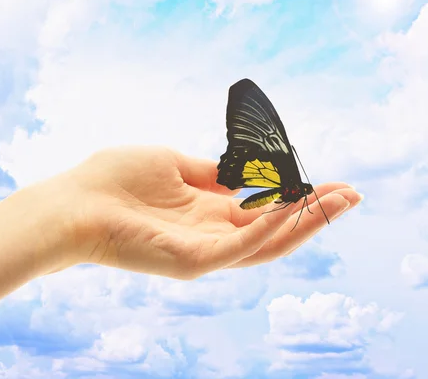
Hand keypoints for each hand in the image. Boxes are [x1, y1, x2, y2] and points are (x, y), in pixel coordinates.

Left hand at [41, 146, 361, 279]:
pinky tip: (293, 208)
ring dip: (305, 222)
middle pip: (275, 229)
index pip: (263, 208)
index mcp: (207, 212)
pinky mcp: (191, 261)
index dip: (297, 196)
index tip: (329, 180)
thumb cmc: (115, 179)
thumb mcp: (174, 165)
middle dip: (315, 212)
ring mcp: (203, 251)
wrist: (74, 202)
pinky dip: (270, 229)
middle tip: (353, 194)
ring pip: (267, 243)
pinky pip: (240, 248)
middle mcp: (211, 235)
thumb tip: (240, 168)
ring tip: (341, 200)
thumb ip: (210, 173)